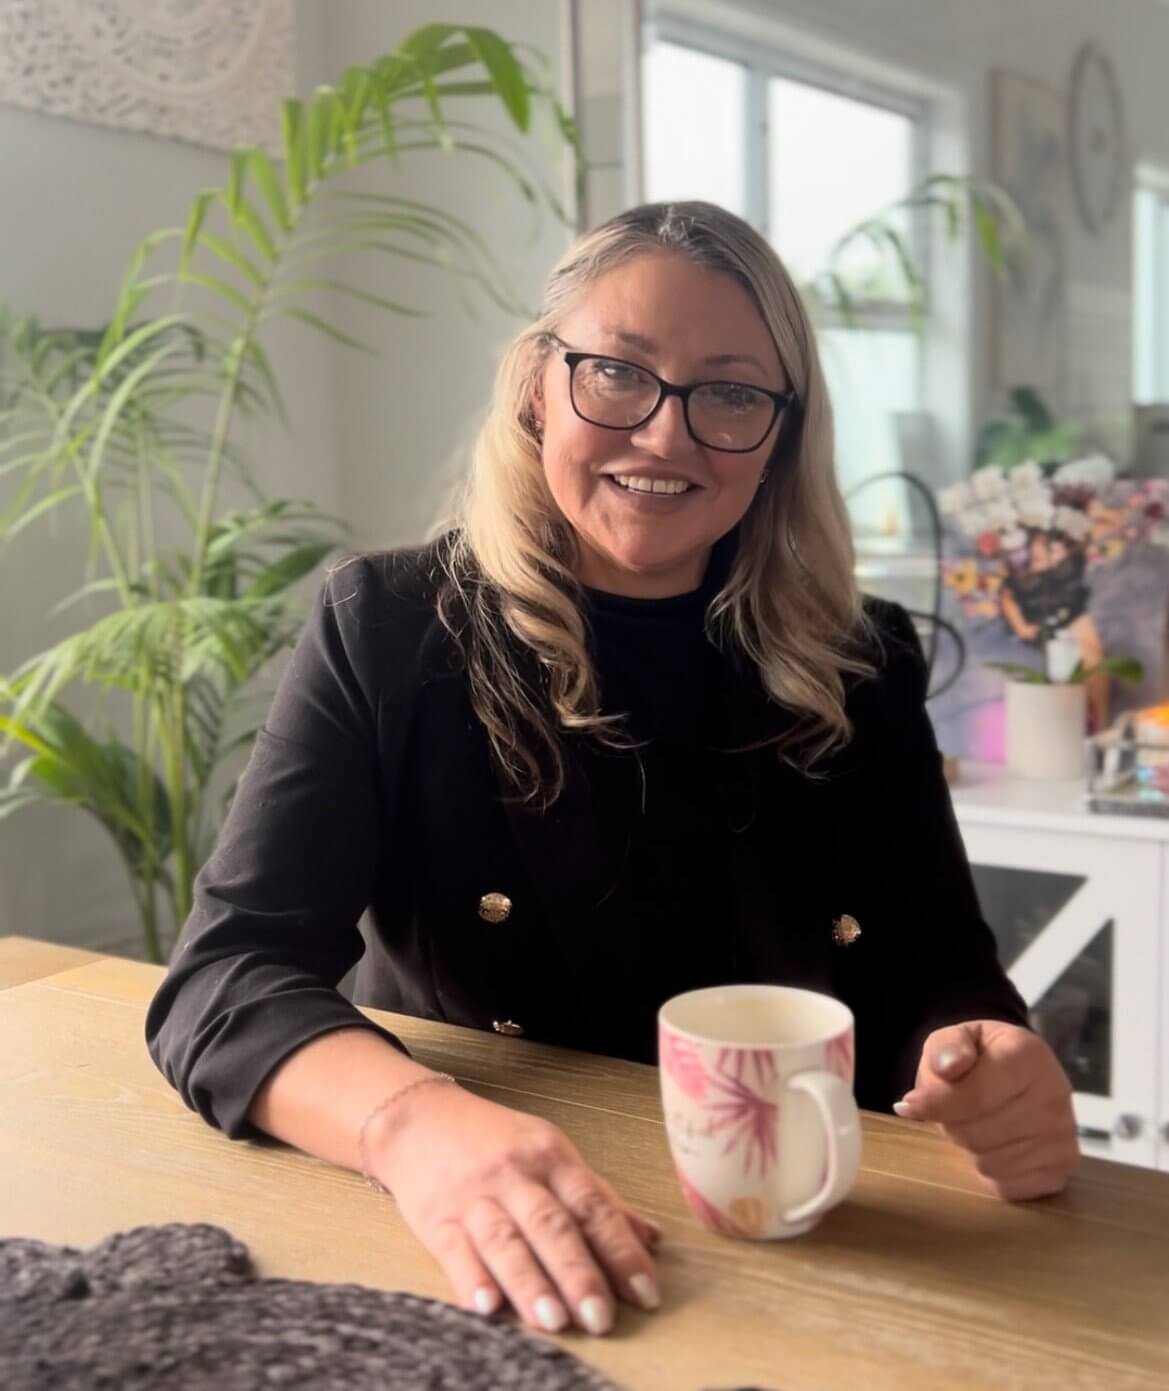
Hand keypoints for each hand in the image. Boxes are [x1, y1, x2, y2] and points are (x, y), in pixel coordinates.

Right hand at [367, 1081, 661, 1334]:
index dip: (621, 1250)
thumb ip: (599, 1197)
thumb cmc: (494, 1141)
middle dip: (578, 1273)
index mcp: (552, 1158)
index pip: (594, 1207)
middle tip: (601, 1317)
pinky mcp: (436, 1218)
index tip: (645, 1292)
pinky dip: (471, 1279)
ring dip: (530, 1282)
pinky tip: (486, 1306)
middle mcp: (516, 1175)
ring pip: (506, 1241)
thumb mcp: (551, 1154)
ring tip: (553, 1320)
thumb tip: (651, 1238)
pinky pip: (455, 1251)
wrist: (420, 1119)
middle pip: (552, 1226)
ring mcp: (474, 1197)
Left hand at [894, 1021, 1079, 1200]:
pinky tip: (995, 1144)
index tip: (906, 1104)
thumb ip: (946, 1047)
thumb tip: (949, 1068)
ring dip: (969, 1146)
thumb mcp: (955, 1037)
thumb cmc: (979, 1057)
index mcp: (1028, 1054)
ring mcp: (1063, 1136)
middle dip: (951, 1123)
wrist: (1017, 1074)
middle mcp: (1055, 1094)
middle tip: (953, 1109)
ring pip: (989, 1162)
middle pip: (977, 1133)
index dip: (935, 1104)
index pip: (974, 1096)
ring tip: (976, 1123)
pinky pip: (1006, 1186)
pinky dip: (989, 1170)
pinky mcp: (1061, 1170)